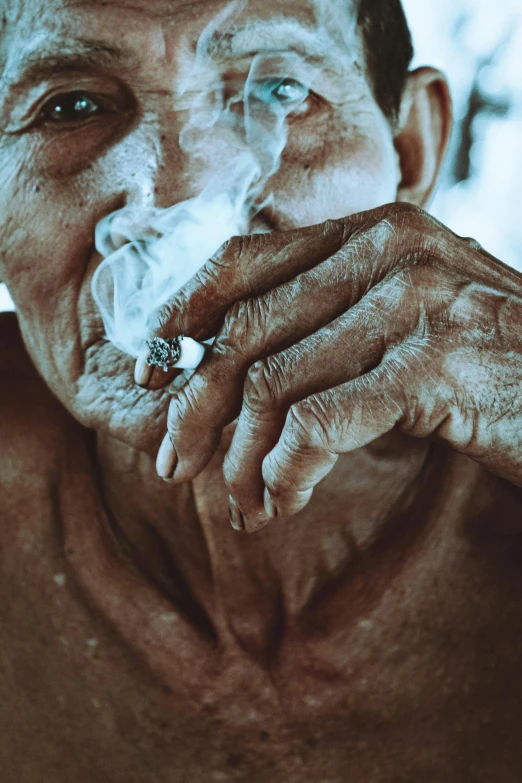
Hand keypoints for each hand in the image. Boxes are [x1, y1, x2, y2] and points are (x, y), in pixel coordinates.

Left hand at [142, 203, 521, 531]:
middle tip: (174, 465)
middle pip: (242, 330)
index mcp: (372, 232)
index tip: (149, 379)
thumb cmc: (491, 372)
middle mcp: (388, 250)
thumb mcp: (404, 328)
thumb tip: (228, 362)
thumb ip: (332, 320)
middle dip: (194, 408)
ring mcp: (413, 301)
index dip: (179, 320)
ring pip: (271, 383)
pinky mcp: (434, 364)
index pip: (239, 261)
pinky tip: (282, 502)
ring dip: (240, 458)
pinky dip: (285, 472)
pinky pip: (317, 425)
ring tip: (238, 503)